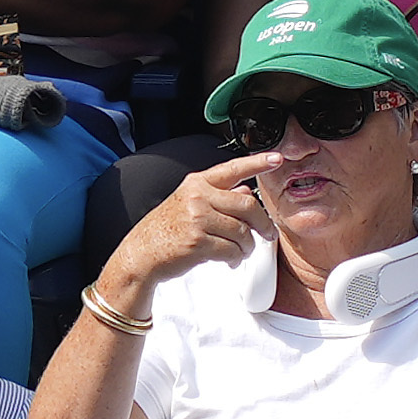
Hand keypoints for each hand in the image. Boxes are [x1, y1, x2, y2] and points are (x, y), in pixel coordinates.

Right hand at [98, 150, 269, 319]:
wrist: (141, 254)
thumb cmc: (164, 230)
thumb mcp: (188, 204)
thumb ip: (217, 196)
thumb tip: (244, 191)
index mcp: (197, 184)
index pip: (233, 169)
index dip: (257, 163)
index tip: (276, 159)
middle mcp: (198, 196)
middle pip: (247, 204)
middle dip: (262, 223)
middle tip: (267, 234)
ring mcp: (197, 218)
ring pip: (242, 231)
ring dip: (246, 246)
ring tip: (239, 252)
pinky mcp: (198, 241)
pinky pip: (232, 250)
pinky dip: (235, 258)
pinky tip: (228, 259)